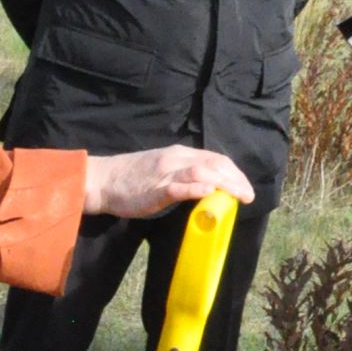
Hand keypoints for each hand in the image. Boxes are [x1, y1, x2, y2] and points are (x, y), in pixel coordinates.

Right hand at [83, 147, 253, 222]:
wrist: (102, 180)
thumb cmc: (131, 179)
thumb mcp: (162, 170)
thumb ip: (183, 176)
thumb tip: (206, 188)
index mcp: (180, 154)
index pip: (216, 159)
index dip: (235, 172)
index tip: (245, 188)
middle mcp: (176, 159)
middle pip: (215, 163)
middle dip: (236, 179)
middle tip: (249, 196)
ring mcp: (165, 172)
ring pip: (203, 171)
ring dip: (225, 183)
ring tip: (239, 196)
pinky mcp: (155, 188)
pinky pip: (179, 186)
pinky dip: (196, 187)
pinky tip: (209, 191)